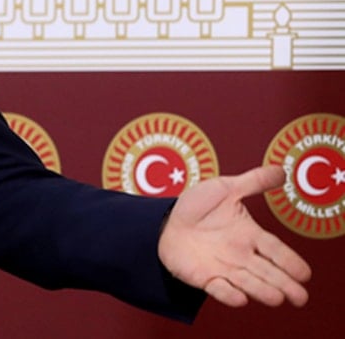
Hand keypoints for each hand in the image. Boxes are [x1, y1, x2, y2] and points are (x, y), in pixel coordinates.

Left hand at [158, 165, 311, 307]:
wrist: (163, 221)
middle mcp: (241, 254)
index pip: (275, 250)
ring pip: (248, 283)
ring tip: (277, 298)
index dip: (290, 261)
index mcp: (250, 234)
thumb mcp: (224, 188)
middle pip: (268, 272)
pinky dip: (229, 295)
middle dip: (285, 284)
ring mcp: (224, 268)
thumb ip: (252, 181)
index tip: (305, 273)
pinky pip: (219, 289)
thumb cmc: (196, 206)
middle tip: (300, 297)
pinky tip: (240, 298)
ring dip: (262, 291)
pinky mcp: (205, 278)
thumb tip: (281, 170)